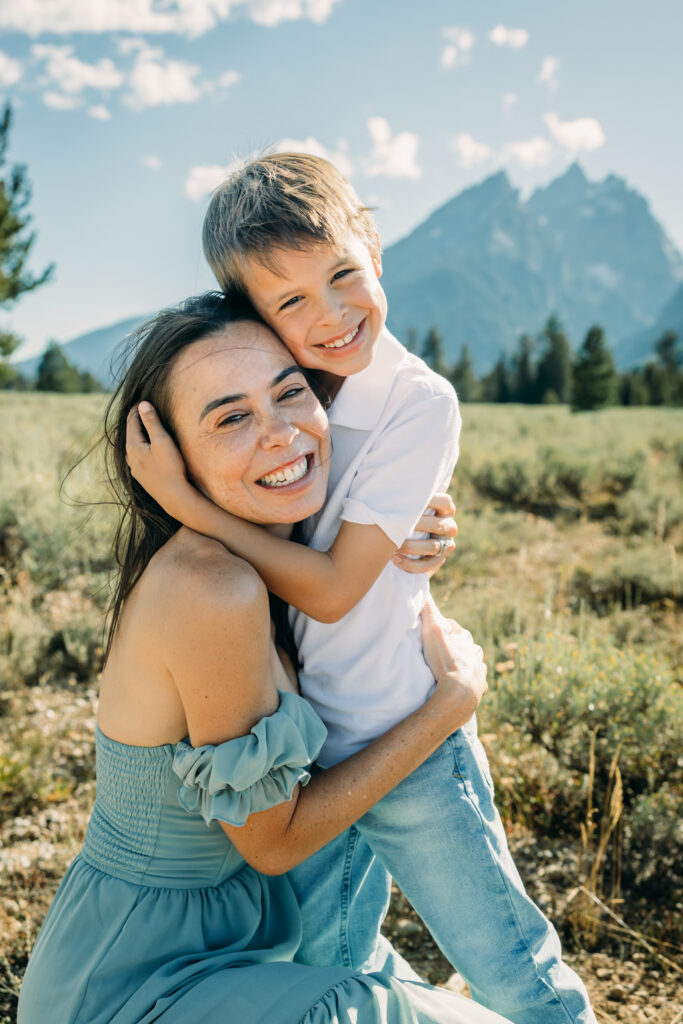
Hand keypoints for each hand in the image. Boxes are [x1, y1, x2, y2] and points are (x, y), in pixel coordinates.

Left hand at [125, 403, 196, 521]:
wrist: (175, 498)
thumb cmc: (171, 468)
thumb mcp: (162, 441)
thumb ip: (151, 422)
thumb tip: (142, 404)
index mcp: (133, 446)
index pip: (131, 420)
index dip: (137, 408)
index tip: (144, 399)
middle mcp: (130, 457)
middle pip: (132, 433)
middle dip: (138, 420)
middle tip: (145, 409)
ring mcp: (135, 468)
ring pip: (135, 446)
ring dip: (141, 435)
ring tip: (149, 426)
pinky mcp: (143, 476)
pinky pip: (140, 456)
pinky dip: (144, 447)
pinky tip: (150, 448)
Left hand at [392, 492, 456, 575]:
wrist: (406, 542)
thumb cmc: (404, 515)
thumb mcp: (409, 505)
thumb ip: (408, 497)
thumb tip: (389, 481)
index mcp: (446, 509)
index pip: (445, 502)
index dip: (430, 500)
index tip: (409, 501)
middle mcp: (449, 526)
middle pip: (437, 525)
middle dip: (415, 525)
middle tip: (394, 525)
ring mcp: (446, 545)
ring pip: (432, 546)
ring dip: (410, 547)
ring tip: (392, 546)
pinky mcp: (438, 561)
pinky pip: (427, 565)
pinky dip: (410, 564)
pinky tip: (395, 559)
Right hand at [420, 598, 486, 722]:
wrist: (459, 692)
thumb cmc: (445, 660)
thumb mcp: (433, 630)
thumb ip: (429, 609)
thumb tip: (425, 587)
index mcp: (463, 635)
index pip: (451, 627)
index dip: (439, 629)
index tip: (429, 633)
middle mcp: (474, 649)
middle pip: (462, 643)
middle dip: (451, 645)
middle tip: (436, 652)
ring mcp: (479, 667)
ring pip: (470, 660)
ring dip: (461, 661)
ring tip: (448, 668)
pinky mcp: (480, 684)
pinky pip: (475, 678)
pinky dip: (468, 678)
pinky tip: (461, 682)